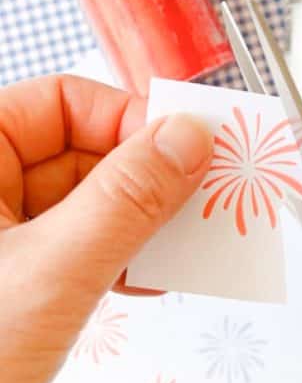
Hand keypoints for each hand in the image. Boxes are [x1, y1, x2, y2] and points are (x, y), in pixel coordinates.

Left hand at [0, 75, 212, 382]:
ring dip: (141, 221)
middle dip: (146, 177)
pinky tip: (149, 276)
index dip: (127, 119)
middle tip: (202, 197)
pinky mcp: (15, 279)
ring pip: (88, 201)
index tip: (185, 149)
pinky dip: (120, 256)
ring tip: (185, 244)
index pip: (63, 103)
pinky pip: (81, 245)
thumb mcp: (53, 272)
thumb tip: (186, 139)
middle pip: (82, 151)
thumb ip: (126, 200)